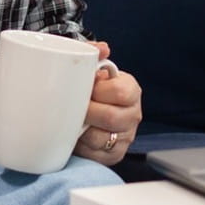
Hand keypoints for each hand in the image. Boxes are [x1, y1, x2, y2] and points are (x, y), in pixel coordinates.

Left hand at [73, 40, 141, 165]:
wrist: (94, 108)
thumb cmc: (93, 88)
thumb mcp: (95, 70)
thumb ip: (94, 55)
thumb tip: (100, 49)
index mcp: (131, 90)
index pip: (119, 92)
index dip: (98, 92)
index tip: (85, 89)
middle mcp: (133, 115)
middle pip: (110, 117)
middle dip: (87, 112)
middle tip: (72, 107)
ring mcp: (125, 137)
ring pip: (100, 139)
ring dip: (81, 131)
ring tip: (72, 121)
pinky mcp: (114, 155)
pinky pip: (95, 155)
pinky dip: (81, 147)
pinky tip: (75, 136)